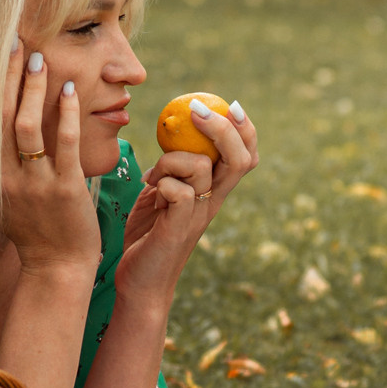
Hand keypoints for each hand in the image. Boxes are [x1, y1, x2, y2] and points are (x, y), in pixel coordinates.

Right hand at [0, 43, 99, 283]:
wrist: (56, 266)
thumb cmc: (27, 227)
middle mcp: (3, 179)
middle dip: (3, 75)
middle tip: (11, 41)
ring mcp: (33, 184)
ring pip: (26, 126)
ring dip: (31, 87)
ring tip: (38, 57)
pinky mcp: (64, 189)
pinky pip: (62, 144)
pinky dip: (65, 113)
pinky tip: (69, 89)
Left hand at [115, 99, 257, 308]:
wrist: (140, 282)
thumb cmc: (148, 234)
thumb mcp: (162, 190)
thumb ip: (173, 166)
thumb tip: (172, 128)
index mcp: (214, 191)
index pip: (246, 156)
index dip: (245, 129)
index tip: (229, 105)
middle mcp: (213, 202)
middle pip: (240, 159)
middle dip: (222, 128)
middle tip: (196, 110)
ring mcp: (198, 216)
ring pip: (202, 167)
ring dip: (171, 159)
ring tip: (151, 176)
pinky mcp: (178, 229)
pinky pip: (179, 191)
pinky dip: (161, 182)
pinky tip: (148, 193)